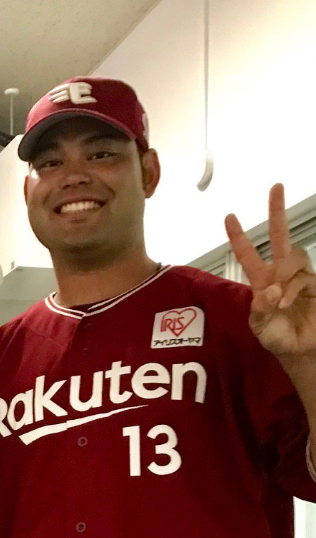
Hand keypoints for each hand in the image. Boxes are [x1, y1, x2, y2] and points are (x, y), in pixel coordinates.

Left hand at [226, 185, 315, 357]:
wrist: (299, 350)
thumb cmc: (277, 338)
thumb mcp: (260, 327)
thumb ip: (260, 310)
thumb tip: (269, 290)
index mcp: (261, 281)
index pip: (248, 254)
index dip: (238, 236)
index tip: (229, 217)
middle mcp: (280, 273)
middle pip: (279, 236)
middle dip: (277, 211)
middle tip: (276, 187)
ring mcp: (298, 276)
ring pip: (293, 256)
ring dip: (284, 275)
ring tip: (279, 301)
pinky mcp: (314, 283)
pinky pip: (303, 277)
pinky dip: (292, 289)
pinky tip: (286, 304)